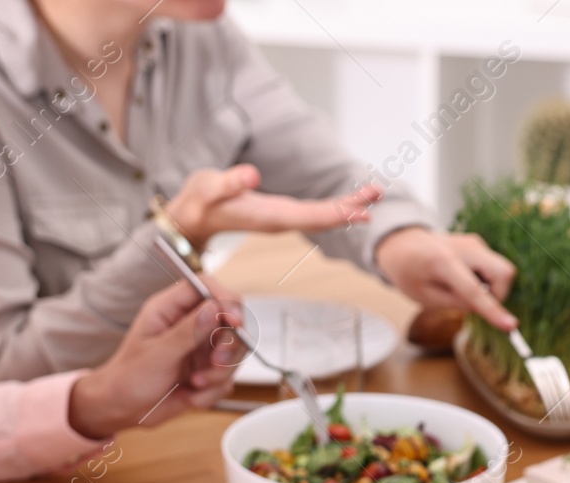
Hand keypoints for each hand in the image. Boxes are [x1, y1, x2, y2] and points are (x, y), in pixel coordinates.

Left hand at [68, 279, 240, 438]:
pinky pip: (226, 378)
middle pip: (229, 319)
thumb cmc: (129, 378)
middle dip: (228, 345)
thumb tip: (214, 308)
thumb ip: (188, 331)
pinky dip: (212, 391)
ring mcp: (200, 348)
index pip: (207, 287)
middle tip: (216, 362)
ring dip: (219, 373)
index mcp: (170, 309)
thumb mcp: (158, 354)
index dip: (226, 299)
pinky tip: (190, 395)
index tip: (234, 321)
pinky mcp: (206, 370)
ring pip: (233, 352)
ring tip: (195, 383)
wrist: (123, 409)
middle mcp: (189, 324)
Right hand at [163, 165, 379, 244]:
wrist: (192, 217)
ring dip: (348, 205)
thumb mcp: (208, 189)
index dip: (337, 214)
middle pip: (323, 218)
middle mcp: (281, 221)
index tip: (361, 211)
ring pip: (322, 215)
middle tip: (377, 193)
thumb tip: (252, 174)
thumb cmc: (200, 202)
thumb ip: (228, 182)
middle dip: (351, 207)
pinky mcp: (282, 212)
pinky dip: (334, 204)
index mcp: (270, 218)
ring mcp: (283, 218)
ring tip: (373, 193)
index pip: (310, 217)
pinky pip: (314, 211)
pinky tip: (349, 199)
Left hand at [375, 228, 517, 330]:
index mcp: (443, 262)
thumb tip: (485, 305)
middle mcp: (464, 248)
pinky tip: (462, 277)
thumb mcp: (425, 297)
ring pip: (502, 271)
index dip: (493, 310)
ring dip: (489, 287)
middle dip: (499, 294)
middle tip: (475, 303)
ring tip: (461, 287)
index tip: (511, 326)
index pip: (474, 290)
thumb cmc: (410, 273)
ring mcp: (474, 243)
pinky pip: (493, 268)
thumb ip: (456, 303)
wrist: (404, 244)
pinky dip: (484, 280)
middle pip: (504, 272)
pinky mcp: (478, 245)